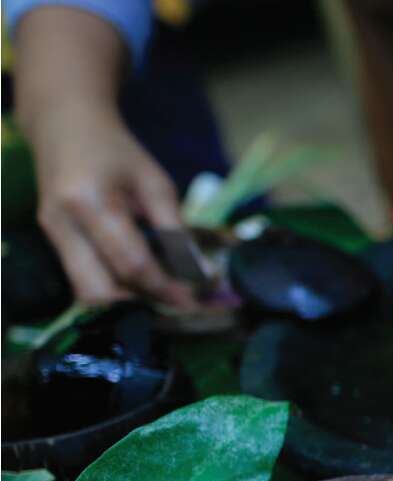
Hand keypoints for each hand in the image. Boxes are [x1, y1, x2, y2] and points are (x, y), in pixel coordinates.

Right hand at [14, 7, 193, 308]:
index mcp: (89, 201)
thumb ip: (175, 229)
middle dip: (144, 303)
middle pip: (100, 290)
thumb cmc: (116, 152)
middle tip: (181, 302)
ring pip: (88, 293)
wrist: (65, 126)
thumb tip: (202, 273)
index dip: (166, 287)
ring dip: (129, 302)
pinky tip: (144, 284)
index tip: (198, 299)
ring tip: (165, 293)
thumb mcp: (155, 182)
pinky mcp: (52, 243)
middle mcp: (62, 223)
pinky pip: (84, 281)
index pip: (131, 262)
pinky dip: (116, 290)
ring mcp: (52, 235)